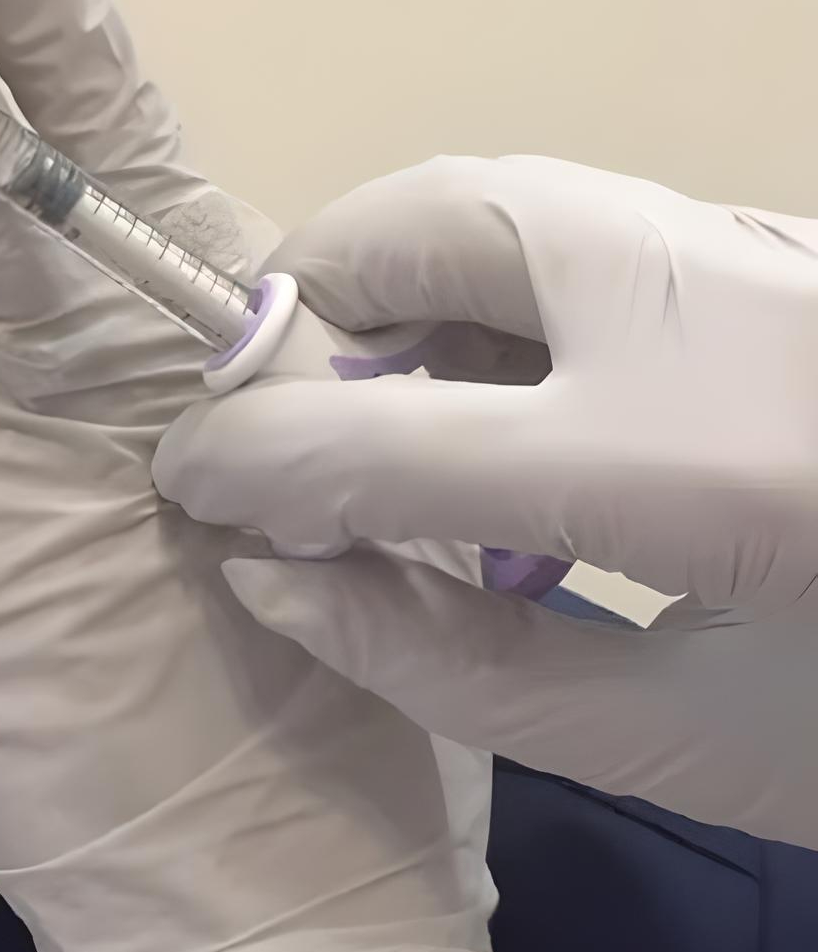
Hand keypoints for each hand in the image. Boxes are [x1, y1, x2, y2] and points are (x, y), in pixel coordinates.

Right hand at [153, 156, 817, 847]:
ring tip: (394, 441)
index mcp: (674, 461)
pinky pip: (589, 230)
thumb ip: (460, 661)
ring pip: (509, 207)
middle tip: (284, 443)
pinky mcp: (769, 251)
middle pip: (428, 231)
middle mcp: (702, 309)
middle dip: (318, 320)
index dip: (255, 459)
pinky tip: (525, 430)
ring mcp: (746, 255)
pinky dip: (509, 298)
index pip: (380, 432)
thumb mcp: (689, 743)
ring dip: (410, 298)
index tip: (192, 498)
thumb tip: (275, 573)